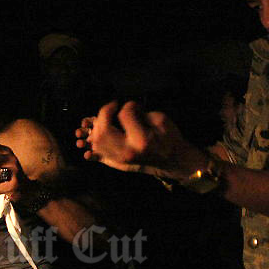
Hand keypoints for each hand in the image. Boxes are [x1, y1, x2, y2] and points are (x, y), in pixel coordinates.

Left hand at [76, 101, 200, 178]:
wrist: (174, 161)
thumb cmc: (170, 139)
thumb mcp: (161, 120)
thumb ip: (142, 112)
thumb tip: (126, 108)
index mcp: (141, 139)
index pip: (124, 115)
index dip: (127, 105)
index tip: (134, 105)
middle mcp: (127, 151)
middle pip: (104, 130)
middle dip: (104, 113)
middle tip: (112, 107)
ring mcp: (120, 160)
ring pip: (97, 142)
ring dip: (97, 127)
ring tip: (104, 119)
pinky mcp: (117, 164)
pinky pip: (98, 154)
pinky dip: (95, 142)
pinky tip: (99, 133)